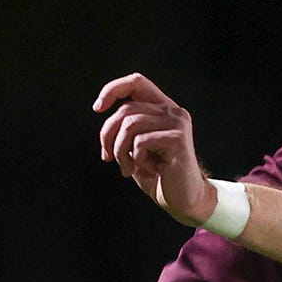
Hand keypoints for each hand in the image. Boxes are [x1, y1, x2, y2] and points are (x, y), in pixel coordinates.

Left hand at [94, 72, 214, 225]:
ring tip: (128, 168)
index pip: (136, 82)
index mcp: (163, 108)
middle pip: (126, 109)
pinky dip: (137, 160)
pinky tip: (151, 170)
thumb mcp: (134, 147)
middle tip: (108, 157)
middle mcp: (173, 111)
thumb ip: (124, 128)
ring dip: (120, 151)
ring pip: (130, 125)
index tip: (97, 109)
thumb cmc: (159, 175)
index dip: (112, 90)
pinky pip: (140, 143)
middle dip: (107, 135)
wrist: (184, 199)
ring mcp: (177, 123)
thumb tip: (102, 110)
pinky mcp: (177, 139)